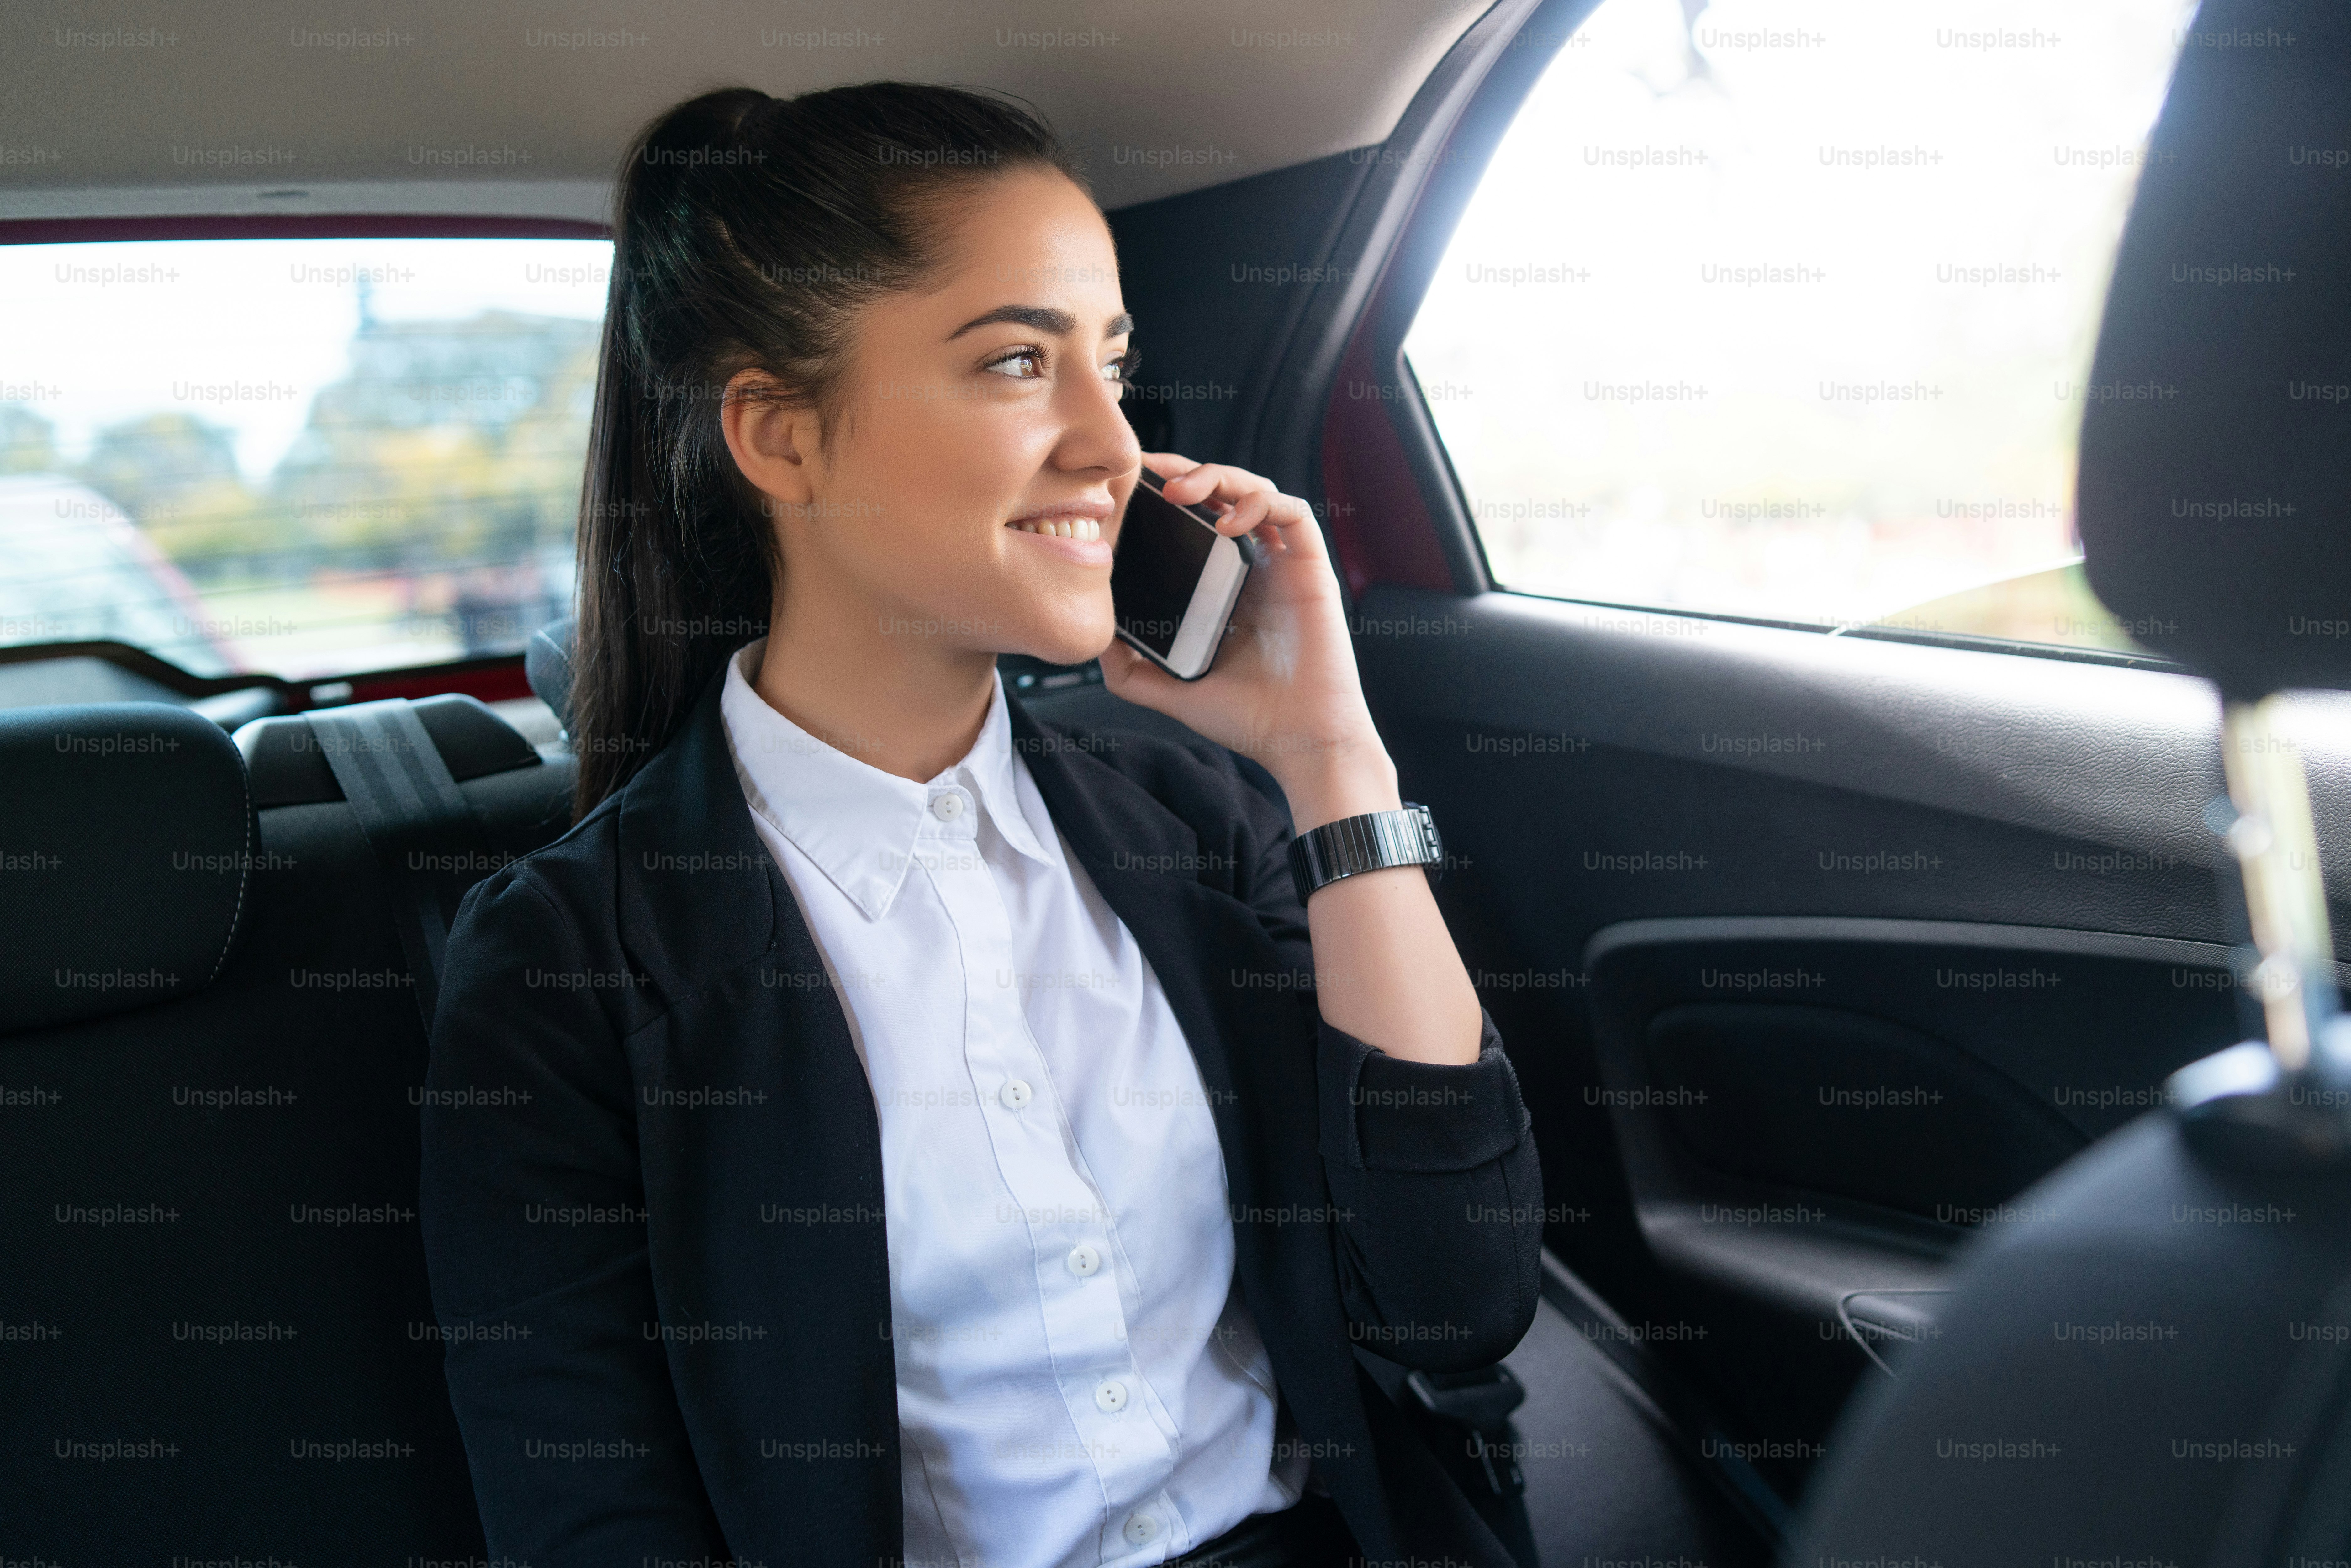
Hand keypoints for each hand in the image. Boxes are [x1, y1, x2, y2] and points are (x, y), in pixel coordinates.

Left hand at [1097, 454, 1399, 830]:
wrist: (1299, 741)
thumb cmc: (1247, 718)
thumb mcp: (1169, 690)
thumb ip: (1128, 668)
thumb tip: (1092, 637)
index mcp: (1218, 585)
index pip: (1190, 519)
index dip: (1161, 492)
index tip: (1125, 485)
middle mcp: (1251, 566)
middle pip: (1221, 492)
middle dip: (1185, 471)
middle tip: (1150, 475)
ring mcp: (1282, 563)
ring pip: (1256, 489)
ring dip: (1219, 477)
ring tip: (1183, 491)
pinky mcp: (1311, 567)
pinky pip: (1292, 512)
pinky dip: (1260, 502)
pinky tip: (1229, 521)